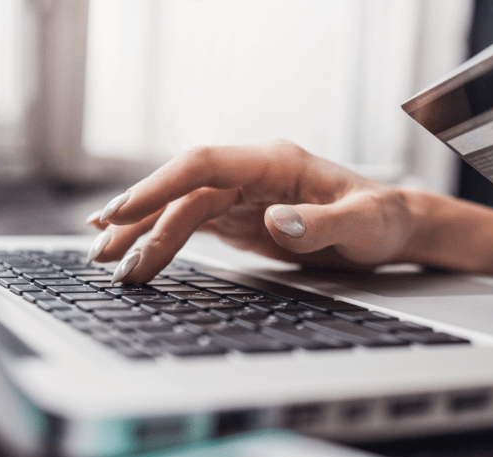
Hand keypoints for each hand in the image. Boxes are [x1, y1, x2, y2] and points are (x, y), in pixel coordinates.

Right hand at [87, 140, 415, 282]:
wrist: (391, 229)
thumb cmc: (382, 221)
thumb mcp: (363, 226)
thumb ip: (321, 225)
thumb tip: (274, 220)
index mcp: (275, 162)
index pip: (202, 165)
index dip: (158, 186)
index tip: (121, 212)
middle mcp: (252, 174)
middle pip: (181, 189)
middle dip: (138, 217)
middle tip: (100, 248)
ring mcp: (245, 196)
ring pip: (180, 208)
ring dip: (143, 232)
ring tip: (104, 258)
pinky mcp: (242, 218)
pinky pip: (193, 224)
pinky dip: (162, 237)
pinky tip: (137, 249)